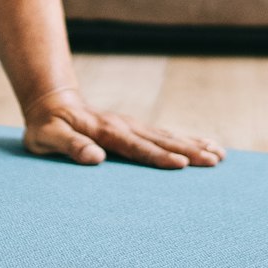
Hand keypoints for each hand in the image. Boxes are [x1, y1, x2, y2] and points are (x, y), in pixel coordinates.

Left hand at [22, 86, 223, 168]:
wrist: (52, 102)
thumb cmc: (46, 126)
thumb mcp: (47, 137)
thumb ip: (69, 146)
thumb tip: (95, 158)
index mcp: (105, 131)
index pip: (136, 147)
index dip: (158, 157)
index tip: (182, 165)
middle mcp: (124, 126)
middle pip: (160, 141)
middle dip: (189, 151)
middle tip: (215, 161)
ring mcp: (132, 125)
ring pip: (167, 136)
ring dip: (193, 144)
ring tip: (220, 154)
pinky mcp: (135, 128)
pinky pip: (164, 135)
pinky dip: (186, 140)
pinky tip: (204, 145)